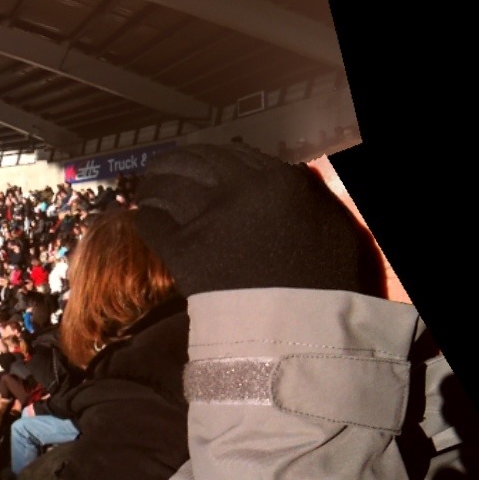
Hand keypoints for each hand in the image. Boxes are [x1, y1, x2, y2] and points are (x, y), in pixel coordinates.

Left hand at [121, 143, 383, 296]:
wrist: (300, 324)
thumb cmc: (328, 280)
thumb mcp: (334, 226)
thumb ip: (310, 195)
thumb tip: (292, 175)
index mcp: (279, 181)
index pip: (238, 154)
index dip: (217, 155)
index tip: (206, 160)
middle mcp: (239, 190)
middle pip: (198, 162)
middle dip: (180, 161)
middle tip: (166, 166)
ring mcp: (207, 218)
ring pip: (169, 185)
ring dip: (155, 183)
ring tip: (149, 187)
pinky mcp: (182, 249)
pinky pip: (153, 222)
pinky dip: (147, 216)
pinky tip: (144, 215)